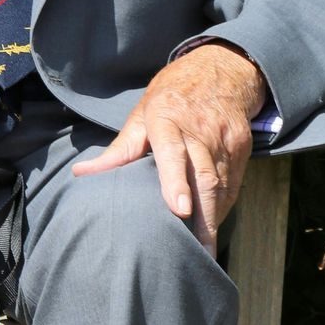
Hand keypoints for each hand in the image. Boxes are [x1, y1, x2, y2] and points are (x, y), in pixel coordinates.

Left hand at [73, 42, 266, 253]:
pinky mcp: (242, 148)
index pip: (172, 153)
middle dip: (203, 218)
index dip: (176, 182)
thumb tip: (82, 173)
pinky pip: (234, 184)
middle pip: (203, 177)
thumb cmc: (170, 99)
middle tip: (198, 252)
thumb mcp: (140, 116)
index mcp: (167, 119)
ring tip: (204, 250)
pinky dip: (224, 207)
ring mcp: (224, 139)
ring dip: (213, 220)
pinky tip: (213, 226)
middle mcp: (199, 129)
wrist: (218, 72)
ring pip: (222, 185)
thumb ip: (118, 150)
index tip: (180, 211)